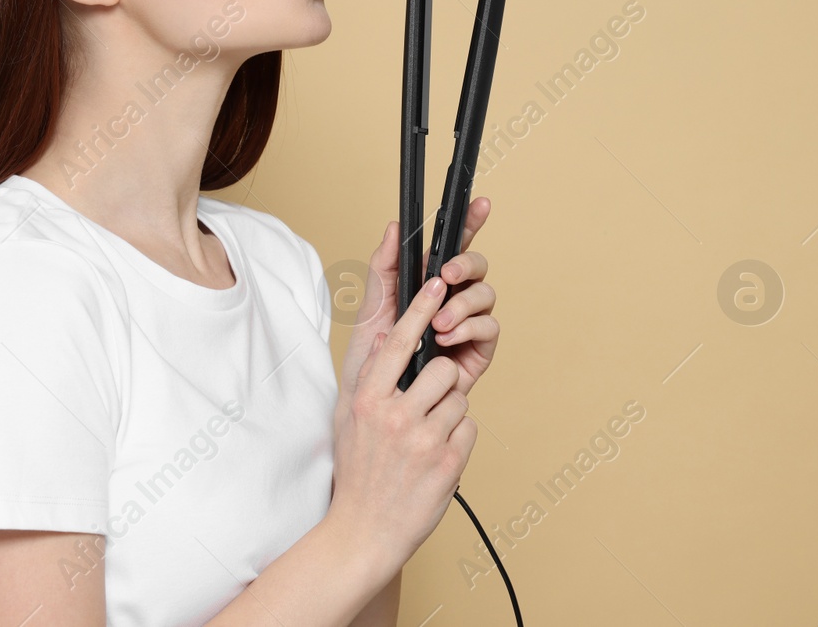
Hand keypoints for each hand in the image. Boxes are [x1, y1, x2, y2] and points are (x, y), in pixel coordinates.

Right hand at [326, 274, 477, 575]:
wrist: (364, 532)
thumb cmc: (358, 473)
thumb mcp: (349, 421)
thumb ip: (368, 380)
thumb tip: (385, 339)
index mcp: (368, 400)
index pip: (400, 343)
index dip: (421, 310)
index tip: (437, 286)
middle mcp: (395, 416)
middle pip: (443, 370)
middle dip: (441, 384)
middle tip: (424, 409)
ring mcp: (423, 440)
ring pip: (459, 399)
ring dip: (448, 416)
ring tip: (425, 440)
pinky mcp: (448, 462)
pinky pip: (469, 429)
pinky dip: (458, 441)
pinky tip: (435, 460)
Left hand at [337, 197, 496, 402]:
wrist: (379, 406)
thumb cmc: (373, 360)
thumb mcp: (371, 308)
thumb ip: (383, 267)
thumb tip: (393, 227)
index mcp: (429, 284)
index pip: (454, 247)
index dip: (470, 222)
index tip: (480, 204)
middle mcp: (454, 299)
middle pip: (477, 266)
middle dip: (466, 264)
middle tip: (447, 275)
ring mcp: (468, 323)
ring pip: (485, 294)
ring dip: (462, 304)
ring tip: (437, 323)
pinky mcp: (479, 350)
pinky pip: (489, 328)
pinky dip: (469, 328)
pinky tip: (447, 337)